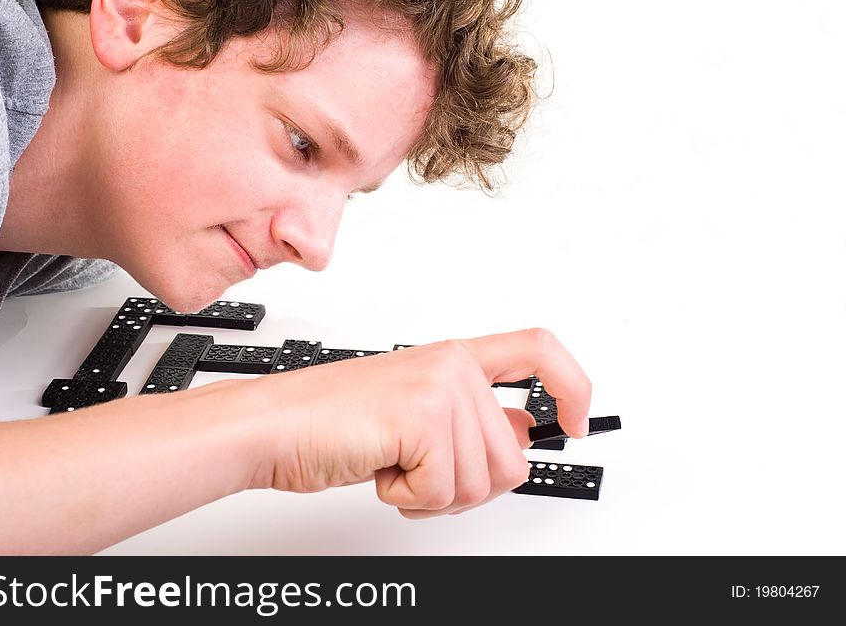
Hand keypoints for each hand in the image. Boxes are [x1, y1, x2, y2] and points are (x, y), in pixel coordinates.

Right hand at [236, 328, 590, 517]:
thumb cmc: (335, 422)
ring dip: (435, 493)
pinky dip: (410, 498)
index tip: (576, 422)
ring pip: (484, 480)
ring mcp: (441, 387)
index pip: (539, 351)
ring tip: (395, 464)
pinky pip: (445, 490)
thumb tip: (522, 438)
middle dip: (468, 486)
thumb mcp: (417, 416)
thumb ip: (472, 421)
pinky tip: (382, 468)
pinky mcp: (422, 416)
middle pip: (513, 457)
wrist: (274, 424)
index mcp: (455, 358)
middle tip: (420, 472)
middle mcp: (454, 366)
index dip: (572, 386)